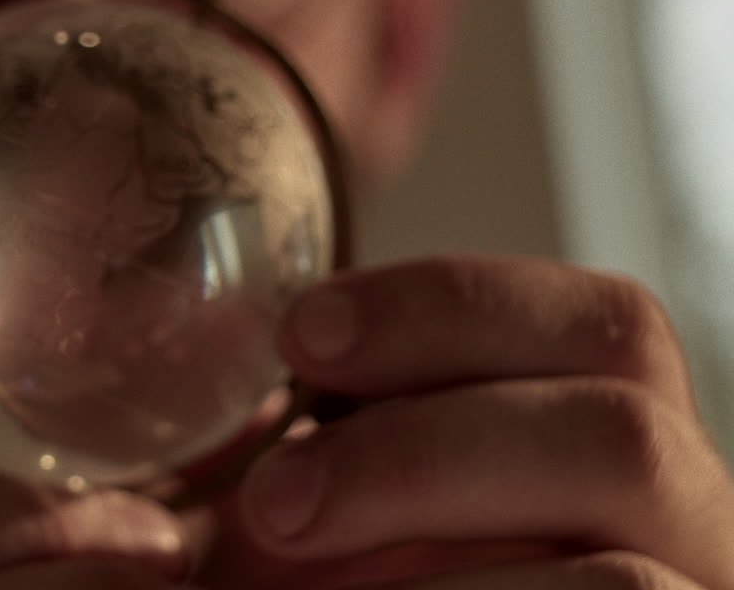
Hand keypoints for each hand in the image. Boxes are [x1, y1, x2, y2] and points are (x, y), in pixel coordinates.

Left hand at [204, 255, 733, 588]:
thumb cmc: (346, 572)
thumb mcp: (332, 502)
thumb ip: (315, 452)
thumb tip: (185, 447)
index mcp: (613, 437)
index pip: (605, 325)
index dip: (454, 305)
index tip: (301, 333)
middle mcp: (681, 520)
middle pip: (626, 434)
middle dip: (425, 454)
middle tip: (276, 502)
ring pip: (625, 581)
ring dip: (442, 573)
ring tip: (304, 586)